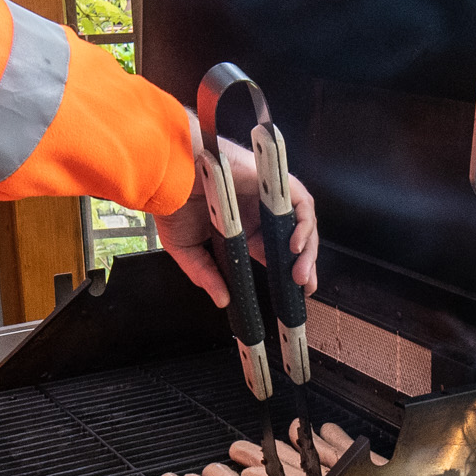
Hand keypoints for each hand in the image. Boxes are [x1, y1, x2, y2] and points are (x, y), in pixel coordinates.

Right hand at [153, 132, 318, 309]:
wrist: (168, 175)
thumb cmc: (173, 203)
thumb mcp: (188, 249)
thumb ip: (205, 274)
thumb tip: (222, 300)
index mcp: (243, 224)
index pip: (274, 248)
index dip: (285, 268)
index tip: (292, 291)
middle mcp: (258, 209)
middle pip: (291, 236)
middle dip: (302, 263)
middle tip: (303, 287)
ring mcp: (267, 195)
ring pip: (300, 222)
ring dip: (306, 249)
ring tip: (299, 275)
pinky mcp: (273, 182)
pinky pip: (300, 204)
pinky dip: (304, 225)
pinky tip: (295, 247)